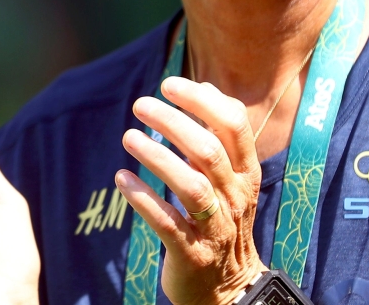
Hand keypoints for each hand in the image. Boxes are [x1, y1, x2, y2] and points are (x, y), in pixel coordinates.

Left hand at [115, 76, 267, 304]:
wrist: (231, 290)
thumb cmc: (224, 221)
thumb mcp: (232, 178)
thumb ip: (219, 134)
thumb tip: (205, 86)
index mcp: (246, 173)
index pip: (234, 125)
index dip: (202, 100)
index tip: (169, 84)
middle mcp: (235, 197)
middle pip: (208, 150)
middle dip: (174, 122)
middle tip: (141, 105)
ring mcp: (216, 228)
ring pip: (191, 185)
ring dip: (157, 156)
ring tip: (129, 136)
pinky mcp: (192, 254)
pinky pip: (168, 223)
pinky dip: (144, 198)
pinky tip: (122, 178)